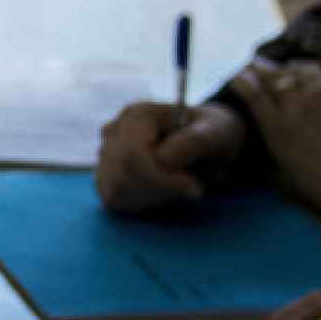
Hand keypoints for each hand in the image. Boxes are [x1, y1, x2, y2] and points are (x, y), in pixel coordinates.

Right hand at [96, 101, 246, 213]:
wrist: (204, 142)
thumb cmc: (211, 134)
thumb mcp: (216, 133)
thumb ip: (195, 142)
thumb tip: (164, 158)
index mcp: (136, 115)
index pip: (132, 155)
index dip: (161, 178)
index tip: (194, 187)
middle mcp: (113, 132)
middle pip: (122, 174)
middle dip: (160, 190)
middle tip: (193, 189)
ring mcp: (105, 154)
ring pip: (115, 190)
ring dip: (153, 198)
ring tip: (179, 189)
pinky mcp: (104, 176)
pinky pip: (114, 200)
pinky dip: (141, 204)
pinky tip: (163, 194)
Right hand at [231, 60, 320, 208]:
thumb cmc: (319, 188)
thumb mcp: (280, 177)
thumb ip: (266, 161)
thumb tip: (250, 164)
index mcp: (277, 127)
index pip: (252, 93)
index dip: (242, 81)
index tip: (238, 77)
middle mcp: (297, 107)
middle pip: (274, 76)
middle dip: (261, 67)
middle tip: (255, 64)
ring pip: (305, 71)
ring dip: (295, 68)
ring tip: (294, 68)